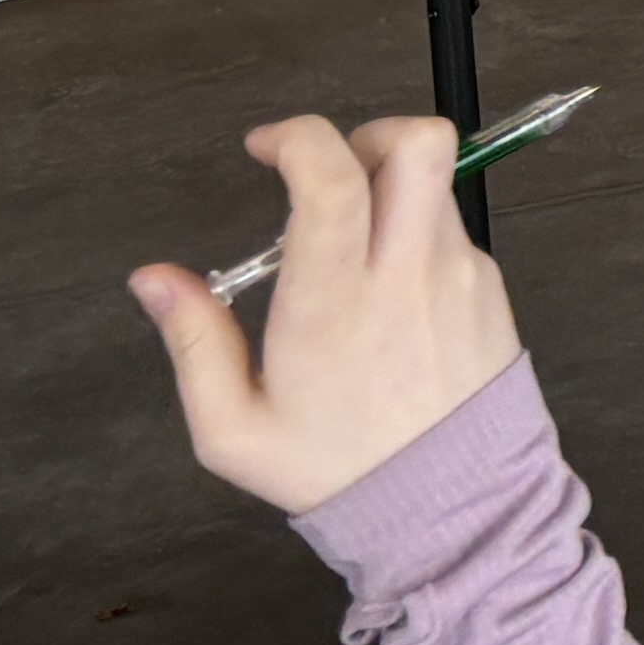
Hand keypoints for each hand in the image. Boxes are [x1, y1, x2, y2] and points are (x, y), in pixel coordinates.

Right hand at [127, 114, 523, 517]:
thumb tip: (153, 278)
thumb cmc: (335, 471)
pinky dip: (416, 235)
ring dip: (390, 188)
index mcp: (334, 306)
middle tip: (328, 174)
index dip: (299, 139)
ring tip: (351, 247)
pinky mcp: (490, 288)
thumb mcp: (234, 431)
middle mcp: (406, 276)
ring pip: (436, 182)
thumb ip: (193, 343)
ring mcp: (459, 276)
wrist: (450, 511)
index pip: (334, 182)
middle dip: (366, 133)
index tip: (265, 147)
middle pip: (420, 145)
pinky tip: (388, 295)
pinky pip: (452, 230)